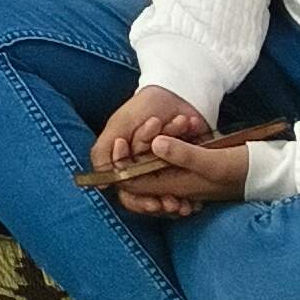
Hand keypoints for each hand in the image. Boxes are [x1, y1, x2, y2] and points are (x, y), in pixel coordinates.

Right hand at [88, 85, 226, 218]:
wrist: (179, 94)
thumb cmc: (144, 108)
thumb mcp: (120, 126)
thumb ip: (104, 151)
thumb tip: (101, 183)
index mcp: (127, 164)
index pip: (129, 193)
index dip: (139, 202)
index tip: (153, 204)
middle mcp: (145, 171)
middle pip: (151, 198)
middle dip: (162, 203)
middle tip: (173, 205)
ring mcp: (166, 171)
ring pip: (170, 195)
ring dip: (178, 198)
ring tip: (188, 204)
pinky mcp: (186, 168)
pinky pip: (190, 191)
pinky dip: (193, 196)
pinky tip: (197, 204)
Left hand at [108, 133, 251, 215]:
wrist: (268, 172)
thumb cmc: (241, 168)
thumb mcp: (211, 160)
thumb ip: (183, 154)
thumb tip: (154, 144)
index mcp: (176, 186)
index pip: (136, 184)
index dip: (122, 167)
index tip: (119, 142)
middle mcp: (177, 184)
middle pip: (145, 170)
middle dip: (142, 146)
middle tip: (151, 122)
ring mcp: (186, 176)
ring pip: (159, 160)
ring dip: (158, 139)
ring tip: (169, 120)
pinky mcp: (195, 167)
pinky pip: (173, 155)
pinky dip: (172, 140)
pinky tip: (184, 125)